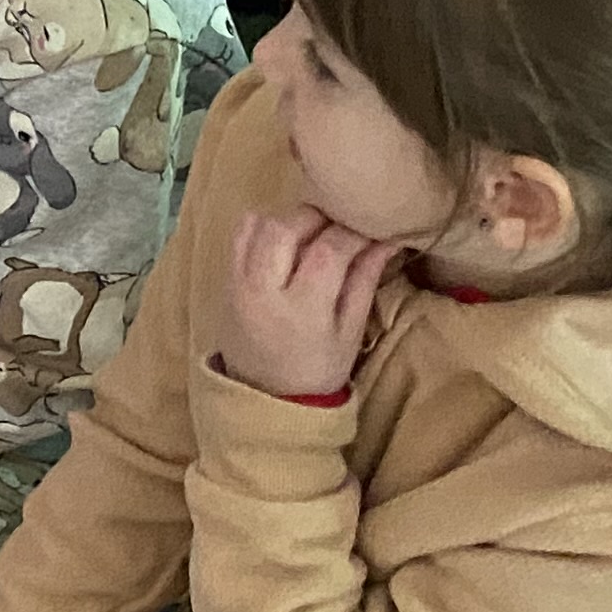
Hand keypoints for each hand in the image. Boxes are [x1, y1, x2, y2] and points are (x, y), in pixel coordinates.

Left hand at [218, 204, 406, 398]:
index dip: (353, 231)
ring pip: (260, 222)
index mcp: (301, 310)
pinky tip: (287, 238)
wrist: (265, 396)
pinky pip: (239, 232)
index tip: (371, 225)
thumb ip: (364, 281)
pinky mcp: (225, 276)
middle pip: (286, 227)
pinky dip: (264, 223)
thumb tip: (386, 238)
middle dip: (319, 216)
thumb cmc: (318, 368)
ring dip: (291, 217)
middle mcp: (262, 290)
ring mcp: (237, 281)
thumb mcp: (350, 332)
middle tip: (341, 223)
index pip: (328, 251)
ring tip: (315, 231)